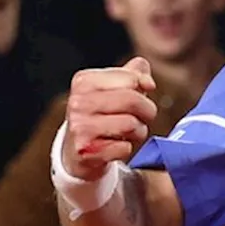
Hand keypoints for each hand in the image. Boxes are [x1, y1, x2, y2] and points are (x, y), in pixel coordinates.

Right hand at [61, 57, 157, 181]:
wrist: (77, 149)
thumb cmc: (102, 114)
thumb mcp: (114, 88)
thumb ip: (133, 73)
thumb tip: (145, 77)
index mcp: (84, 81)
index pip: (131, 78)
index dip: (143, 88)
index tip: (140, 95)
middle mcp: (78, 102)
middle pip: (132, 100)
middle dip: (147, 111)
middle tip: (143, 117)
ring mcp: (79, 127)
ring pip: (130, 124)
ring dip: (139, 131)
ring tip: (129, 132)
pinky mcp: (84, 152)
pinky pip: (124, 148)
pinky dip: (127, 149)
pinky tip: (116, 146)